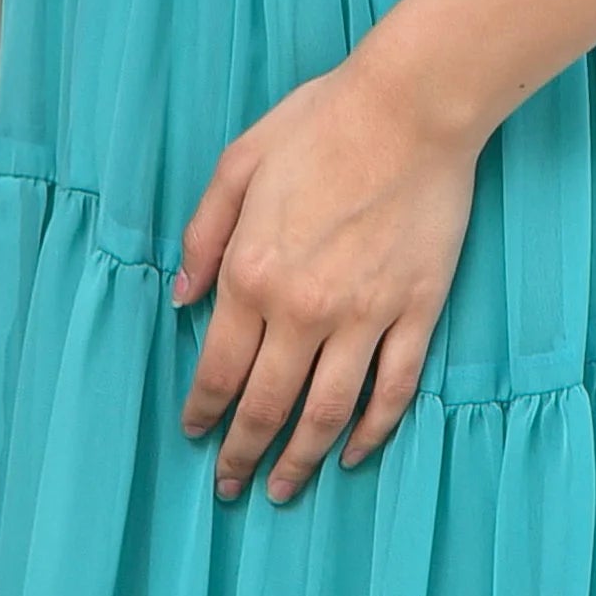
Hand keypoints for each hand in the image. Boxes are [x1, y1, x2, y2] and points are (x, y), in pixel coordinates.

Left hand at [173, 45, 478, 500]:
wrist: (411, 107)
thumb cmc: (319, 124)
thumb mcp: (237, 166)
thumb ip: (202, 237)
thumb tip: (180, 299)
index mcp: (251, 274)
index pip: (218, 369)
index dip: (204, 413)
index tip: (196, 437)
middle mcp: (303, 309)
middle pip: (267, 406)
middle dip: (242, 454)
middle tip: (230, 487)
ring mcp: (365, 316)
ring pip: (327, 413)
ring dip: (302, 460)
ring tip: (285, 489)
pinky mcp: (416, 312)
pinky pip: (392, 389)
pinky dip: (373, 431)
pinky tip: (355, 452)